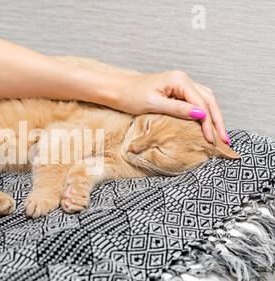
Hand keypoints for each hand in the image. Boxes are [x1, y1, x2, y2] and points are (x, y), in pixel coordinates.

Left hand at [113, 71, 228, 144]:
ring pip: (205, 100)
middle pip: (209, 100)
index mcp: (179, 80)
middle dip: (217, 121)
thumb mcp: (153, 104)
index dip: (209, 123)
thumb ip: (178, 109)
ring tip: (219, 135)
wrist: (116, 90)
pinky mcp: (175, 91)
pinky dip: (203, 113)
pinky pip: (196, 101)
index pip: (202, 103)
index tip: (213, 140)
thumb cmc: (130, 96)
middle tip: (224, 140)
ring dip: (213, 117)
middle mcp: (183, 79)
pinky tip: (206, 125)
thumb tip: (201, 115)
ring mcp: (180, 84)